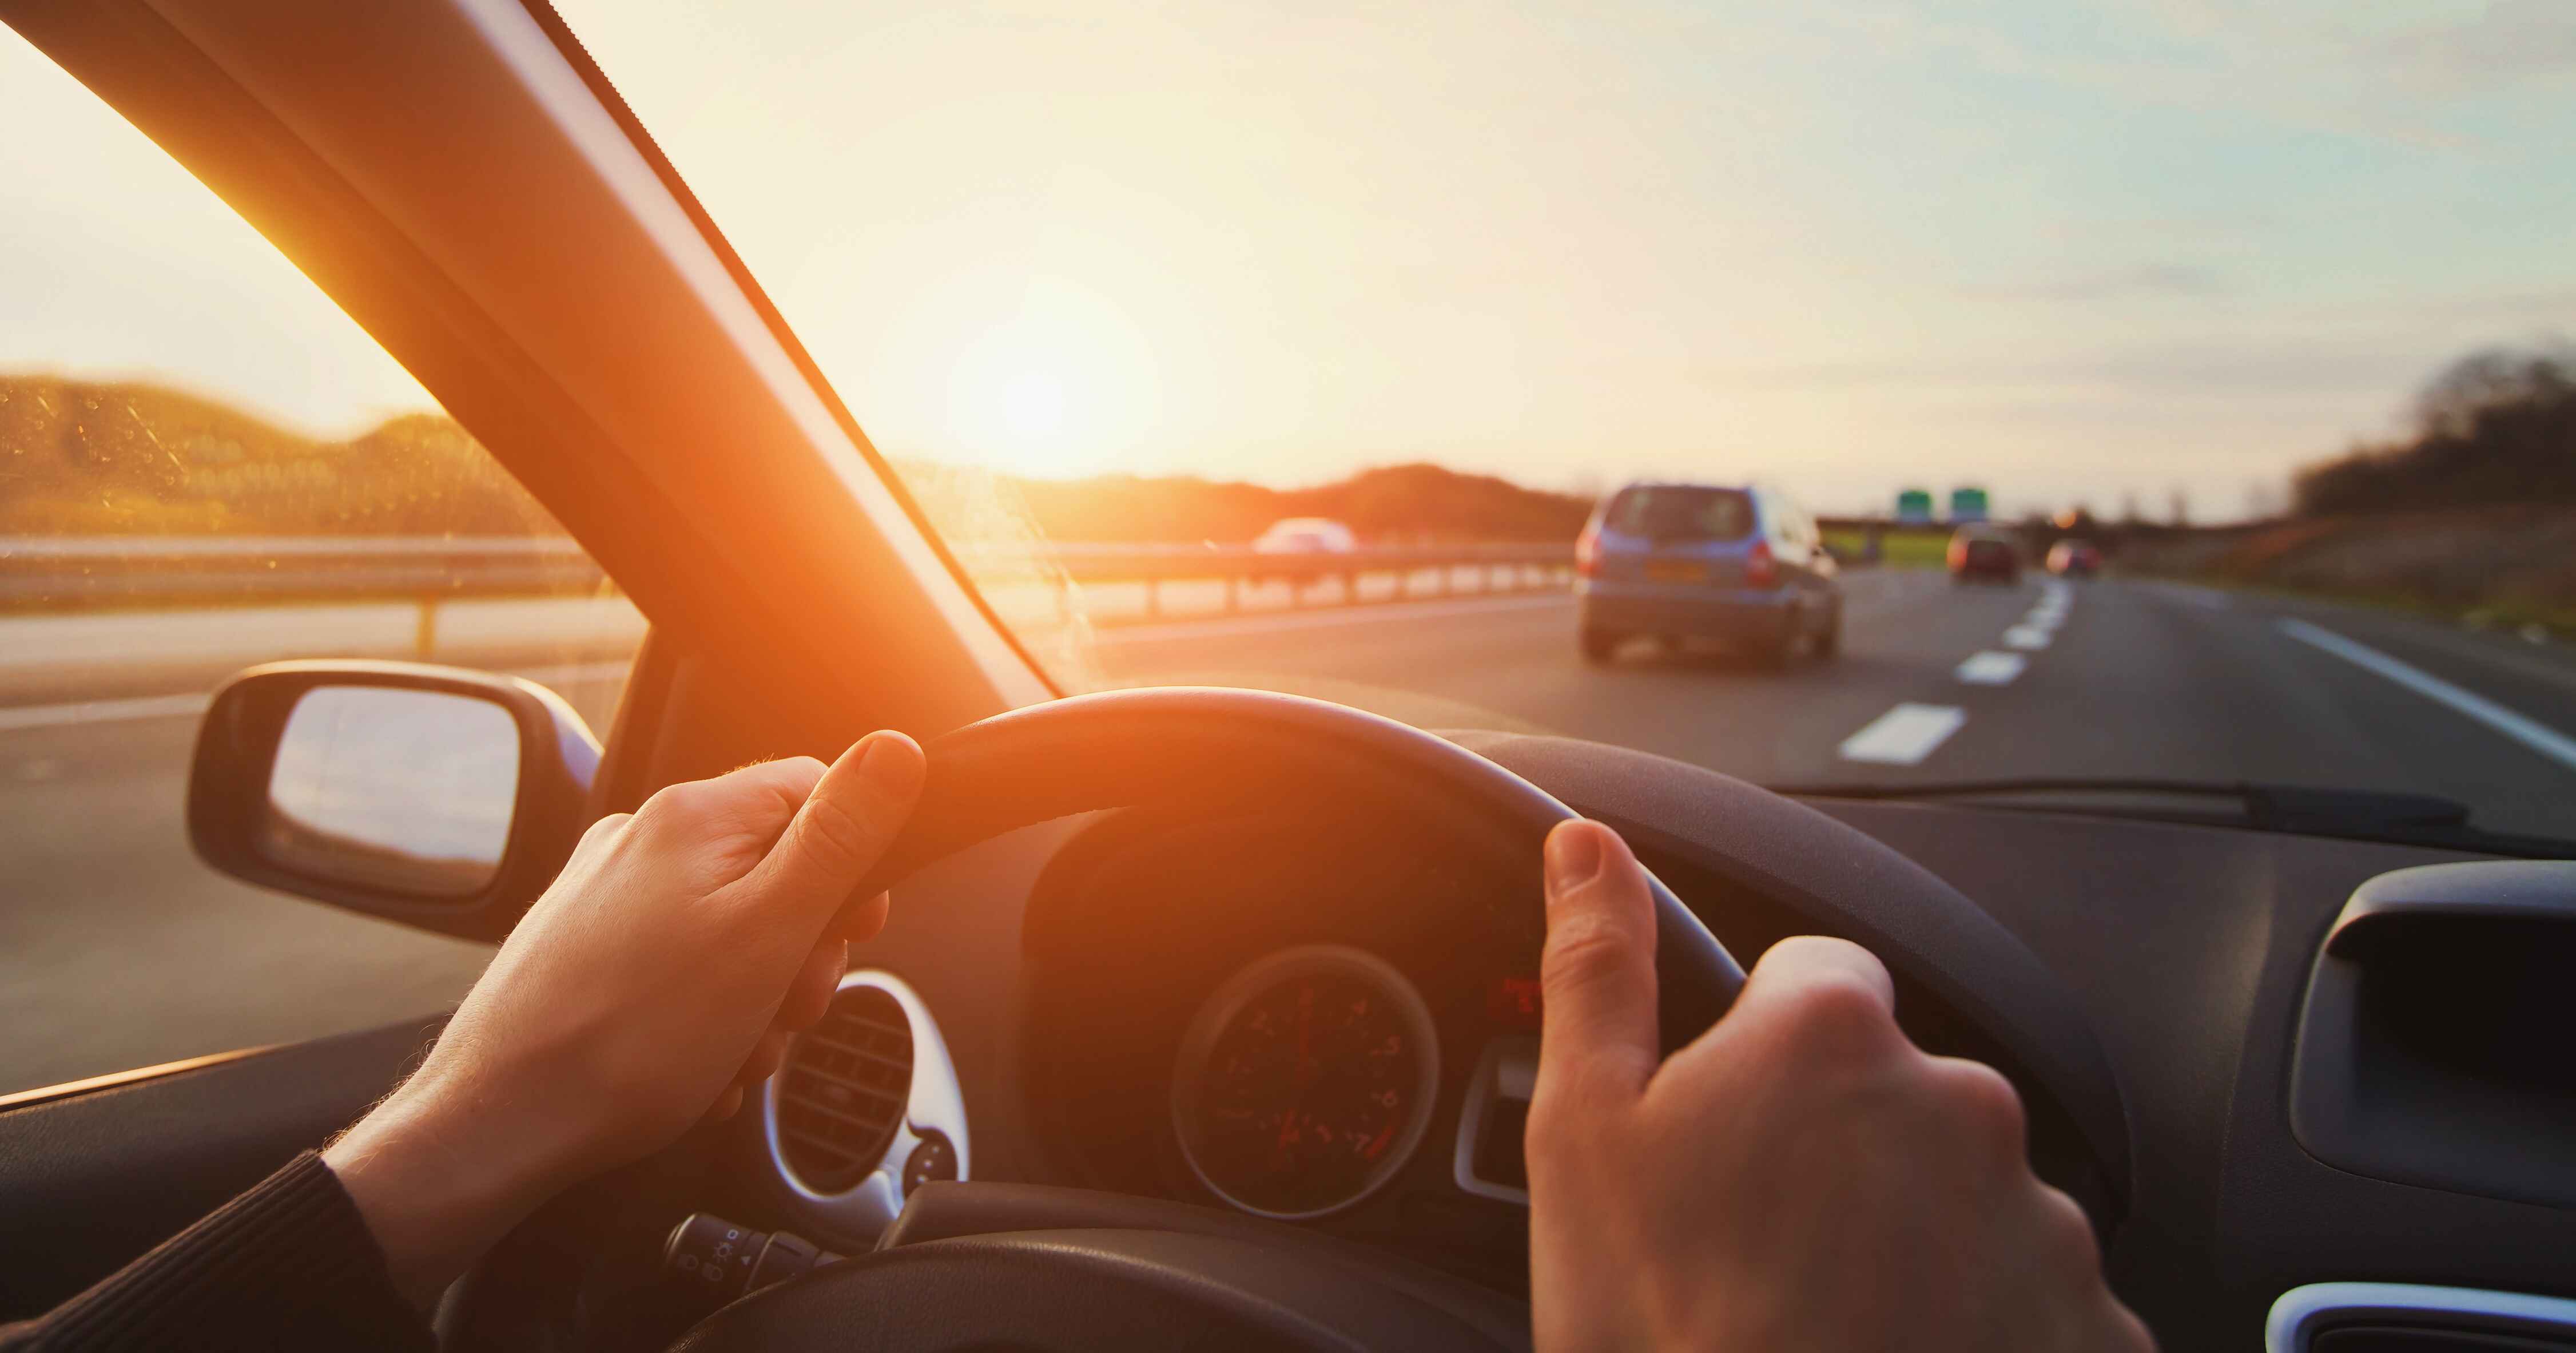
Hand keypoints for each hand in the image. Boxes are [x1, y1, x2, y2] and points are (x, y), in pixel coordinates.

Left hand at [323, 732, 925, 1305]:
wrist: (499, 1124)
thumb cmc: (630, 1039)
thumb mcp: (769, 933)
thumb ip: (838, 839)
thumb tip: (895, 750)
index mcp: (693, 817)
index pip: (815, 791)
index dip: (853, 866)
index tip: (853, 932)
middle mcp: (642, 839)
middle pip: (776, 869)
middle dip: (800, 950)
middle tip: (784, 1010)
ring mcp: (606, 895)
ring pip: (730, 929)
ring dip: (755, 998)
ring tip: (730, 1053)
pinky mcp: (584, 948)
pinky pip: (680, 969)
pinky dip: (703, 1018)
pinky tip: (693, 1064)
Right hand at [1524, 819, 2152, 1351]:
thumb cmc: (1665, 1331)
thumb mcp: (1585, 1137)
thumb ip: (1599, 970)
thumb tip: (1588, 848)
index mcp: (1833, 1038)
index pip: (1815, 978)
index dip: (1761, 1048)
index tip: (1731, 1131)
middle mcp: (1960, 1104)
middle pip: (1898, 1091)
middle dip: (1843, 1150)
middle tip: (1765, 1249)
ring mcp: (2040, 1222)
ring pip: (1968, 1198)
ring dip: (1916, 1241)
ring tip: (1831, 1323)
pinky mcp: (2093, 1328)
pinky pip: (2035, 1300)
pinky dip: (1982, 1327)